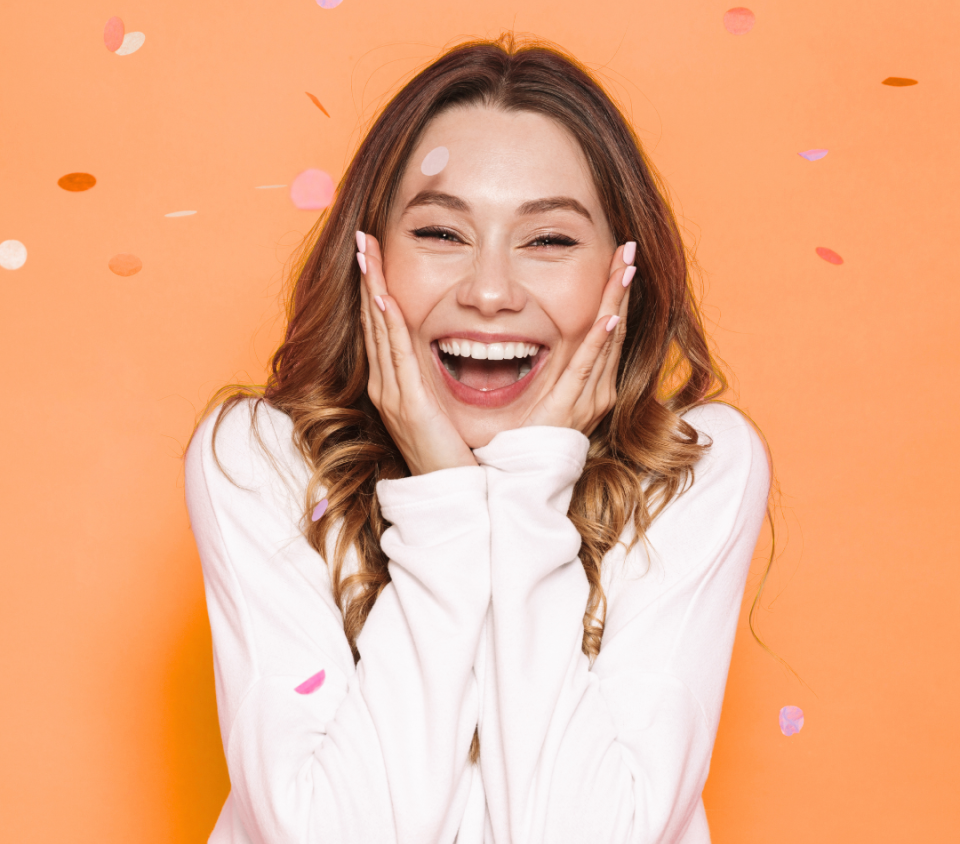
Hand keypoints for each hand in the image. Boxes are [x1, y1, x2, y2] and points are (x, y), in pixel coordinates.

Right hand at [356, 231, 478, 475]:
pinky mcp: (408, 403)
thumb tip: (443, 357)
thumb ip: (434, 384)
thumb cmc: (450, 454)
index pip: (381, 328)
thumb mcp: (439, 411)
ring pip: (380, 330)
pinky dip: (388, 324)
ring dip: (372, 289)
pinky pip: (396, 355)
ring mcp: (392, 394)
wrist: (449, 495)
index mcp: (393, 386)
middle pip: (373, 322)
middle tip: (364, 240)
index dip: (374, 290)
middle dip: (367, 279)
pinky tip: (383, 298)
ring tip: (367, 253)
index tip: (373, 257)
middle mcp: (386, 386)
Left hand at [518, 241, 635, 437]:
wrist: (527, 477)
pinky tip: (608, 317)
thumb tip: (536, 339)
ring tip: (624, 267)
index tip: (618, 261)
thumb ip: (552, 371)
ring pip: (606, 339)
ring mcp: (589, 397)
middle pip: (614, 326)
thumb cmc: (530, 437)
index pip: (608, 328)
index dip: (614, 294)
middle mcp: (599, 388)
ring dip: (615, 301)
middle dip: (620, 287)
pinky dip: (598, 341)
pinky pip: (586, 366)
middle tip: (627, 249)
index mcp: (593, 384)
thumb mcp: (546, 396)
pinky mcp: (572, 405)